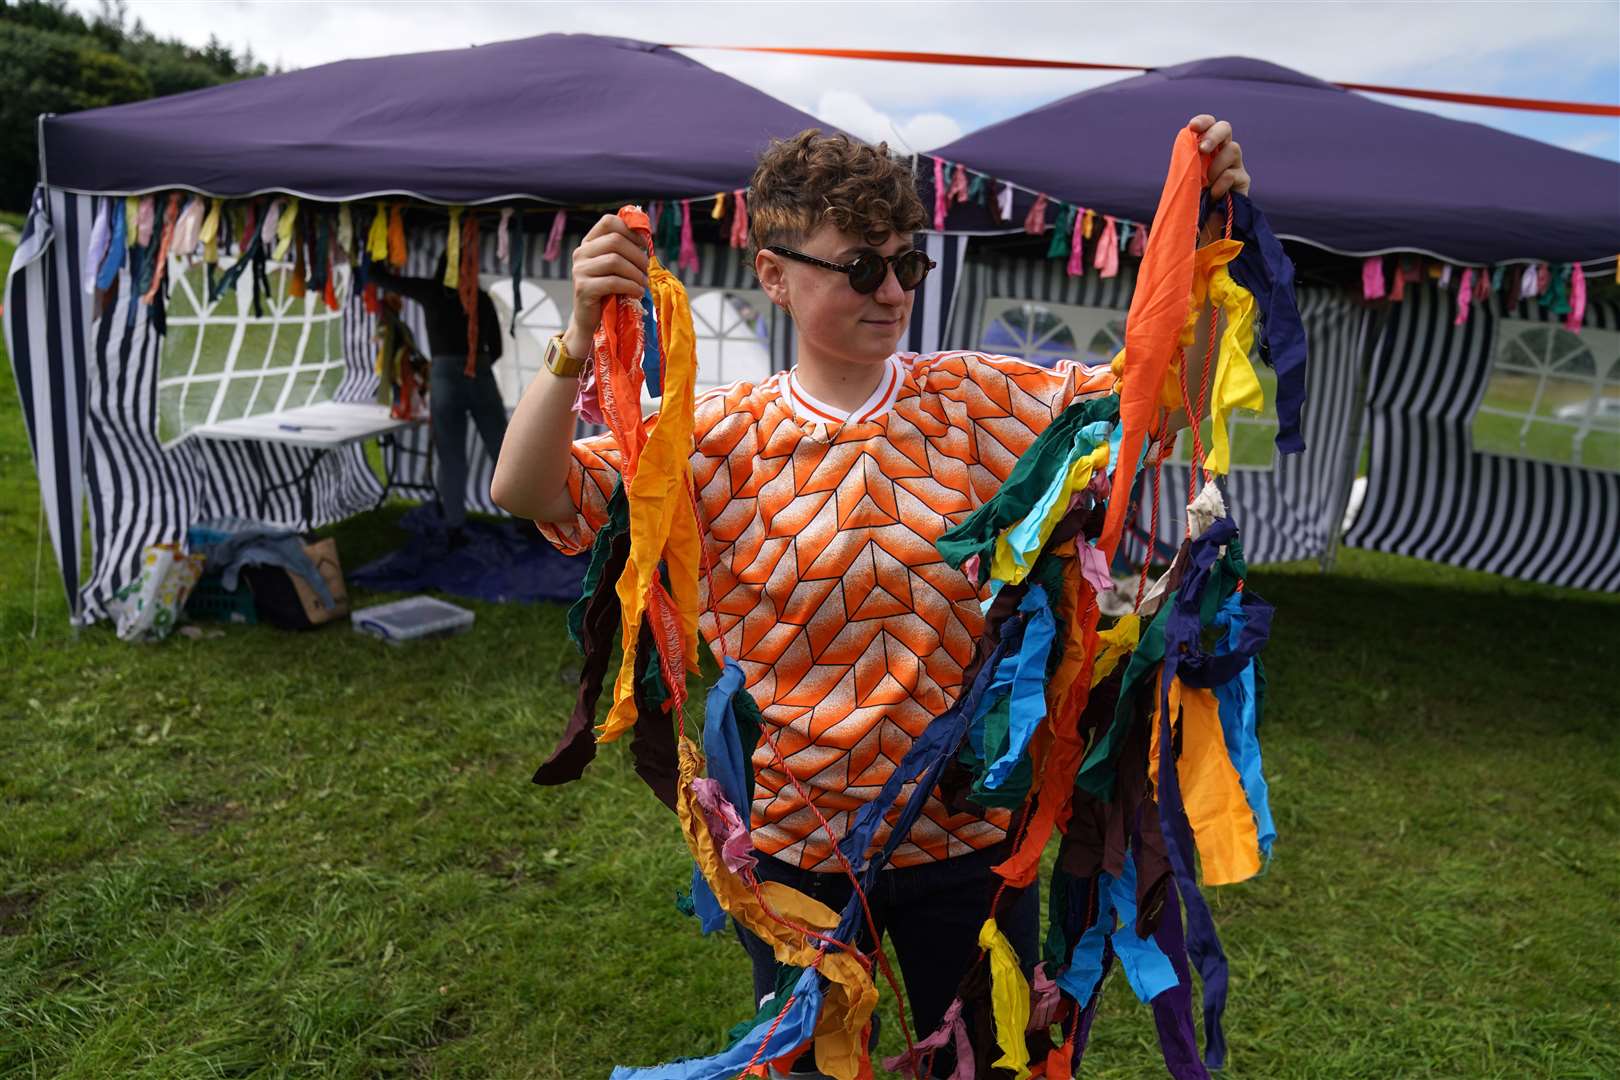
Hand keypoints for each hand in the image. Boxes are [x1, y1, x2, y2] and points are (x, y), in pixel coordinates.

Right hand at [563, 213, 649, 356]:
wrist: (591, 319)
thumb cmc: (609, 291)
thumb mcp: (617, 267)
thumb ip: (626, 250)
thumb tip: (646, 236)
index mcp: (590, 242)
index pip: (609, 221)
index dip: (630, 230)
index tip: (644, 245)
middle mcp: (581, 252)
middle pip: (615, 241)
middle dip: (637, 255)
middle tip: (647, 270)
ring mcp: (579, 270)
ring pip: (615, 261)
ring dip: (636, 273)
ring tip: (644, 283)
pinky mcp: (583, 288)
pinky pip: (612, 281)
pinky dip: (630, 286)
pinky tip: (637, 292)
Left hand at [1189, 115, 1249, 243]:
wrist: (1205, 225)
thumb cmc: (1192, 199)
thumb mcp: (1186, 178)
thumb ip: (1186, 160)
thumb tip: (1186, 140)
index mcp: (1207, 147)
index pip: (1209, 125)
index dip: (1203, 122)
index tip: (1192, 127)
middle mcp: (1223, 151)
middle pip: (1225, 128)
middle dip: (1213, 135)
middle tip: (1202, 149)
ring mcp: (1235, 164)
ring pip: (1233, 149)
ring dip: (1216, 165)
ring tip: (1206, 182)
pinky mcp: (1243, 181)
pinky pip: (1233, 174)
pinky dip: (1220, 183)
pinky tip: (1213, 195)